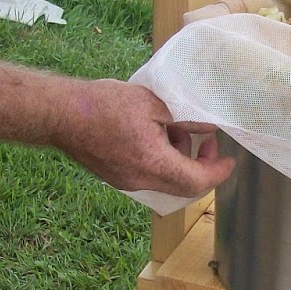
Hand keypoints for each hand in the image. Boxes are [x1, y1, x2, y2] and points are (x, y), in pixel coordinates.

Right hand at [53, 81, 234, 193]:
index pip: (198, 181)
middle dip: (202, 166)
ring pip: (166, 181)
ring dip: (180, 161)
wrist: (60, 114)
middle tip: (209, 144)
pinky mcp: (116, 177)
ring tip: (177, 130)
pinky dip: (161, 161)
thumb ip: (186, 118)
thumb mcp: (153, 103)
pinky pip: (149, 176)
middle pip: (184, 186)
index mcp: (153, 163)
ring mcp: (127, 182)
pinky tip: (155, 135)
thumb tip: (211, 125)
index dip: (219, 172)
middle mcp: (141, 180)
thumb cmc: (103, 104)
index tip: (230, 160)